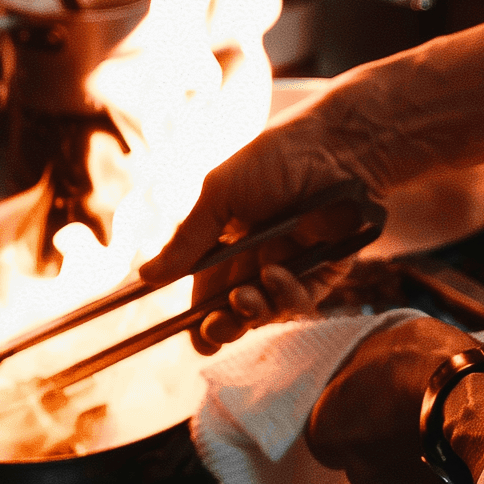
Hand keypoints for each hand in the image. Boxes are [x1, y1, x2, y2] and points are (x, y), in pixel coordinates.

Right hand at [139, 88, 380, 351]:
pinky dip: (287, 296)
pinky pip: (302, 299)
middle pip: (237, 309)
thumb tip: (146, 277)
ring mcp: (292, 264)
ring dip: (253, 312)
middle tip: (217, 329)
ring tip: (246, 296)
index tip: (192, 337)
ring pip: (268, 310)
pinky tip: (277, 275)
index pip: (208, 290)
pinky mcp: (326, 269)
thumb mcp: (219, 196)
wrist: (336, 146)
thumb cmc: (274, 160)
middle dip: (224, 326)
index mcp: (228, 239)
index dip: (199, 318)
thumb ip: (187, 241)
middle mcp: (258, 256)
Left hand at [306, 316, 483, 483]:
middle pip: (363, 455)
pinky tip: (463, 452)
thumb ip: (363, 364)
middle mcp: (357, 471)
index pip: (326, 428)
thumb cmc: (428, 367)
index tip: (371, 397)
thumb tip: (360, 370)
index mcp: (330, 429)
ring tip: (444, 428)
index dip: (349, 412)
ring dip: (415, 456)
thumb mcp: (386, 339)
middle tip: (412, 409)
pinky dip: (445, 476)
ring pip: (400, 476)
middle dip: (383, 437)